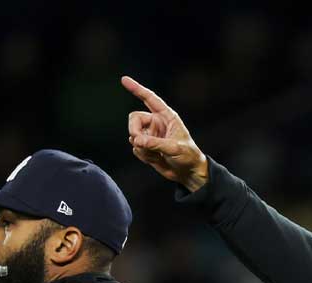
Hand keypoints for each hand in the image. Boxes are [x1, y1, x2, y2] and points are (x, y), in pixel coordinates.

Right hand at [120, 75, 208, 191]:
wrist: (188, 173)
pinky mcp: (146, 146)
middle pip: (134, 119)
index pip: (149, 98)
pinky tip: (156, 159)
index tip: (124, 79)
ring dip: (142, 148)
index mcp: (166, 116)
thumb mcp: (175, 148)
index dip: (137, 89)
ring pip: (133, 135)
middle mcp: (156, 123)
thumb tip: (137, 140)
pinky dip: (143, 155)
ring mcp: (150, 134)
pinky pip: (135, 148)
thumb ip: (156, 143)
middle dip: (134, 130)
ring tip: (157, 155)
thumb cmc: (188, 156)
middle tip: (139, 142)